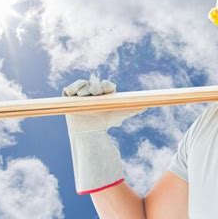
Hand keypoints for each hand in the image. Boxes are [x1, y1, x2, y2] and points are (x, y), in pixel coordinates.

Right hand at [63, 77, 144, 193]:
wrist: (91, 134)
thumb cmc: (106, 124)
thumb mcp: (120, 115)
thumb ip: (132, 109)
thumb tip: (148, 106)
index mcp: (104, 94)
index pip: (106, 85)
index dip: (107, 85)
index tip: (109, 89)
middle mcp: (92, 92)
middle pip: (94, 84)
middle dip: (96, 87)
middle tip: (96, 93)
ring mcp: (80, 95)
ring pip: (82, 85)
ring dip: (84, 87)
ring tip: (84, 94)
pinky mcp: (69, 99)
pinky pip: (69, 89)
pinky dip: (72, 88)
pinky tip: (74, 92)